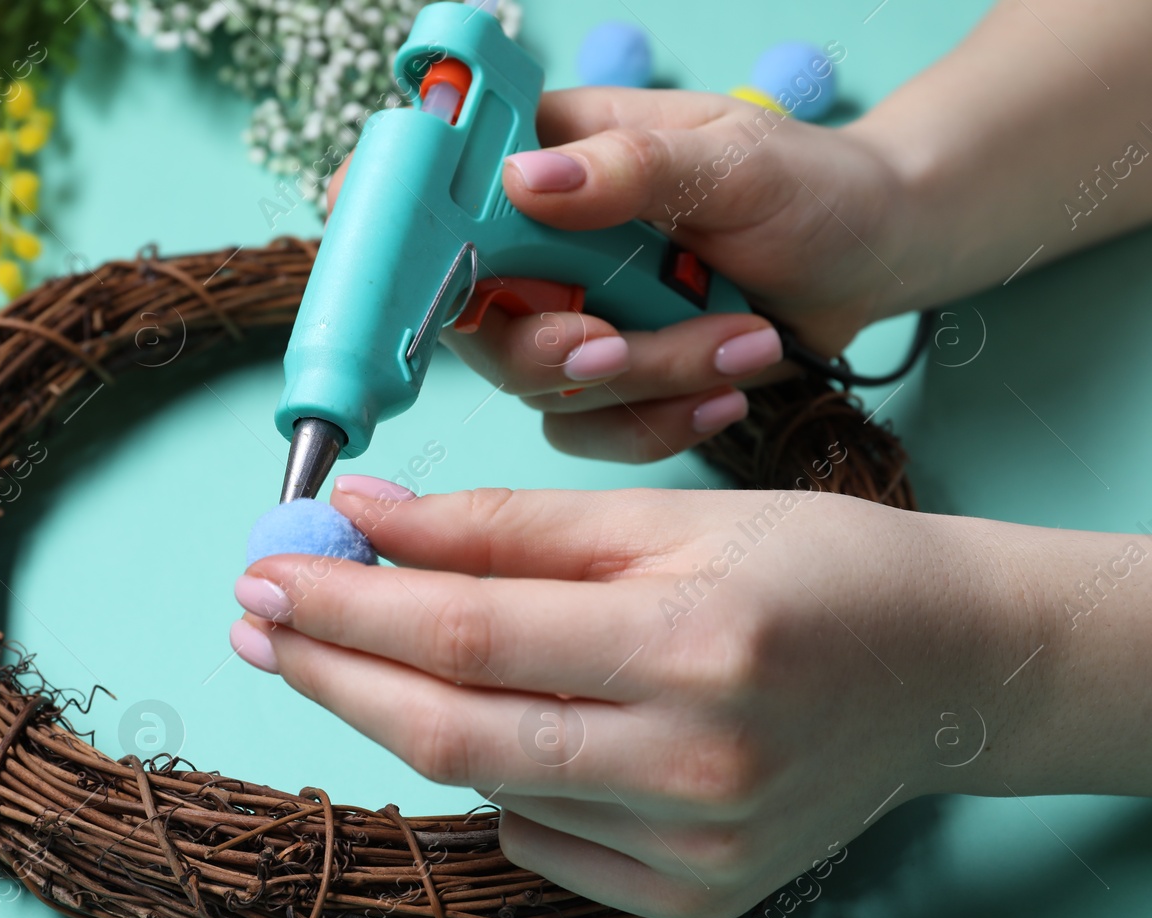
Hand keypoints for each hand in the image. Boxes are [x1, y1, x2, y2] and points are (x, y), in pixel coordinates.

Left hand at [226, 477, 1090, 917]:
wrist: (948, 669)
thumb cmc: (817, 567)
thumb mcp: (667, 516)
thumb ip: (505, 525)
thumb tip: (365, 517)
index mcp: (695, 646)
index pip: (465, 635)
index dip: (346, 606)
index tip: (268, 574)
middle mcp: (696, 764)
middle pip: (450, 731)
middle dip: (332, 673)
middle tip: (262, 624)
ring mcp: (699, 849)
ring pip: (485, 786)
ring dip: (400, 716)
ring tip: (359, 651)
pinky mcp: (696, 896)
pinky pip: (539, 838)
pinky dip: (494, 777)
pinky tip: (500, 721)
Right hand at [328, 88, 916, 462]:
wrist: (874, 255)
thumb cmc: (808, 184)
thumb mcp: (734, 158)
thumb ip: (633, 169)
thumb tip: (523, 182)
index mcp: (550, 161)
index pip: (436, 191)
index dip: (388, 231)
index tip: (372, 260)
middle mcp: (541, 246)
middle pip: (474, 319)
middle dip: (550, 347)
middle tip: (611, 345)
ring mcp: (571, 319)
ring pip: (543, 384)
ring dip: (645, 377)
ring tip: (743, 338)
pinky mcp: (611, 383)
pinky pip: (595, 429)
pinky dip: (661, 421)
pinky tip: (726, 389)